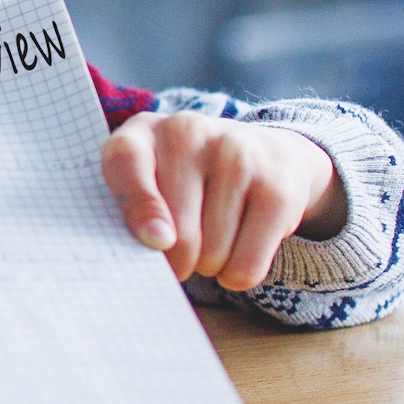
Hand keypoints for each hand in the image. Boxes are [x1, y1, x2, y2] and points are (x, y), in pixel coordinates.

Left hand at [103, 112, 347, 294]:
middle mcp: (188, 132)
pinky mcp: (276, 190)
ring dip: (209, 266)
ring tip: (213, 236)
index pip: (126, 163)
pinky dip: (238, 273)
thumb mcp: (145, 180)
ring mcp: (238, 155)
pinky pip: (248, 265)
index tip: (156, 242)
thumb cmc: (184, 179)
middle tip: (181, 251)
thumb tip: (156, 246)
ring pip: (213, 255)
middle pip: (178, 234)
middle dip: (177, 261)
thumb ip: (129, 211)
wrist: (263, 152)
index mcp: (143, 131)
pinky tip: (240, 245)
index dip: (139, 208)